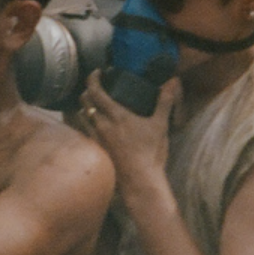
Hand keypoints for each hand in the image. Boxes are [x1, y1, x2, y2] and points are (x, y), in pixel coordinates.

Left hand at [80, 72, 178, 195]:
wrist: (140, 181)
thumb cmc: (150, 153)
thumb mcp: (160, 125)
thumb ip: (164, 101)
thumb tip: (173, 82)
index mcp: (115, 116)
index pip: (95, 91)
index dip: (93, 79)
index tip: (97, 72)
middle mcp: (101, 125)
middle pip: (84, 102)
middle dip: (87, 91)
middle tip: (96, 88)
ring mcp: (96, 139)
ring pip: (81, 116)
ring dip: (84, 108)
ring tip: (94, 105)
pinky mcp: (96, 150)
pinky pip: (83, 131)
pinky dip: (85, 123)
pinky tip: (94, 126)